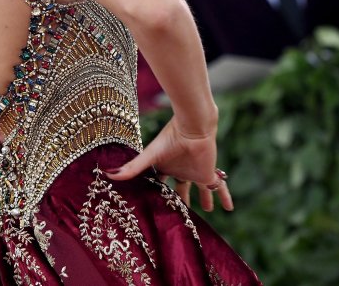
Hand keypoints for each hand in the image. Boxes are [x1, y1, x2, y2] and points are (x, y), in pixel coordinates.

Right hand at [106, 116, 232, 212]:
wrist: (193, 126)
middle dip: (182, 200)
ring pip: (201, 189)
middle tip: (181, 213)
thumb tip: (108, 175)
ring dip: (205, 198)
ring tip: (208, 209)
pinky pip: (219, 188)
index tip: (154, 206)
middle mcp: (181, 170)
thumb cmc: (170, 138)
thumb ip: (132, 168)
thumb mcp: (150, 156)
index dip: (158, 194)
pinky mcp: (208, 174)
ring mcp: (195, 173)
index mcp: (166, 166)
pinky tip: (230, 208)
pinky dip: (225, 196)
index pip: (161, 184)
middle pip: (181, 189)